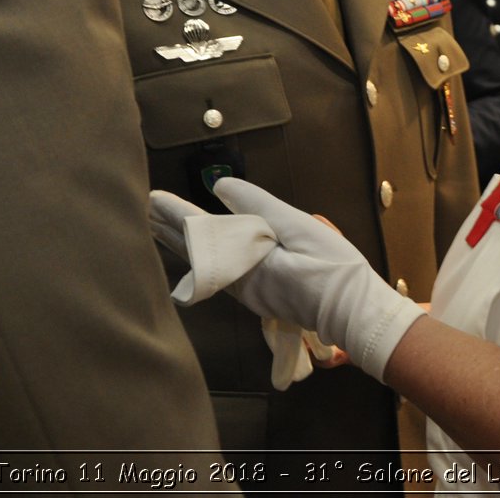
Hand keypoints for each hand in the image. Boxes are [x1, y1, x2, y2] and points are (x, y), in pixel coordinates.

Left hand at [149, 189, 325, 389]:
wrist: (356, 312)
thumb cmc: (334, 269)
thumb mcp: (298, 227)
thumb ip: (258, 206)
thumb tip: (221, 187)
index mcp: (247, 264)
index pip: (201, 233)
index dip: (176, 214)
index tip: (151, 198)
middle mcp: (240, 283)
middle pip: (196, 252)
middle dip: (169, 229)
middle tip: (142, 209)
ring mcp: (250, 293)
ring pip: (207, 263)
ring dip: (183, 241)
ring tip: (160, 225)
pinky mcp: (262, 296)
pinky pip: (222, 271)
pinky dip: (203, 254)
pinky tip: (199, 250)